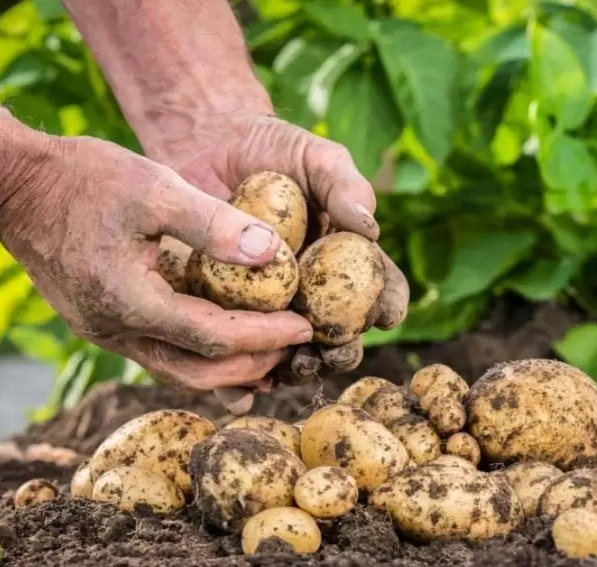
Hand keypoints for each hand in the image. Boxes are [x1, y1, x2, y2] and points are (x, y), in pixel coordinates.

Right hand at [0, 133, 314, 391]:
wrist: (16, 183)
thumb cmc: (84, 178)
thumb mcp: (155, 188)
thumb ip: (214, 224)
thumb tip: (275, 255)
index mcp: (130, 302)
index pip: (216, 338)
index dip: (267, 337)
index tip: (307, 328)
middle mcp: (115, 330)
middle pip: (200, 372)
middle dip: (254, 364)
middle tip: (295, 345)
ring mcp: (105, 331)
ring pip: (179, 370)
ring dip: (229, 367)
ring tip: (273, 351)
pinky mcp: (102, 323)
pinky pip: (162, 353)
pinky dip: (202, 353)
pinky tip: (229, 339)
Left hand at [157, 114, 409, 409]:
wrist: (207, 146)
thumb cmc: (274, 149)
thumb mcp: (317, 157)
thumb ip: (345, 187)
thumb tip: (370, 228)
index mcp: (348, 262)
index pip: (381, 290)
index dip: (388, 306)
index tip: (385, 314)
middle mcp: (315, 293)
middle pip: (339, 335)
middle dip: (341, 351)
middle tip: (333, 351)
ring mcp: (270, 308)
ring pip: (290, 354)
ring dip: (294, 370)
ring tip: (289, 368)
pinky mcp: (225, 314)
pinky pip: (236, 353)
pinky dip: (239, 380)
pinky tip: (238, 391)